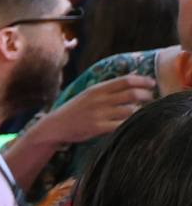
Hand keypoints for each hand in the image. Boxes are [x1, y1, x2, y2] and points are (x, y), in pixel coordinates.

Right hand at [41, 73, 156, 147]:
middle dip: (146, 96)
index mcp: (98, 89)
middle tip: (151, 99)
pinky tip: (133, 124)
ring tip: (144, 112)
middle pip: (132, 94)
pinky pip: (120, 125)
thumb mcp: (89, 93)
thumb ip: (108, 87)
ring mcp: (98, 114)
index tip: (152, 84)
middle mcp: (99, 100)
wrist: (54, 126)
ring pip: (130, 110)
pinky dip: (130, 124)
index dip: (143, 81)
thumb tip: (134, 77)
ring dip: (141, 111)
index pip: (126, 80)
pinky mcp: (97, 128)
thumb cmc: (74, 110)